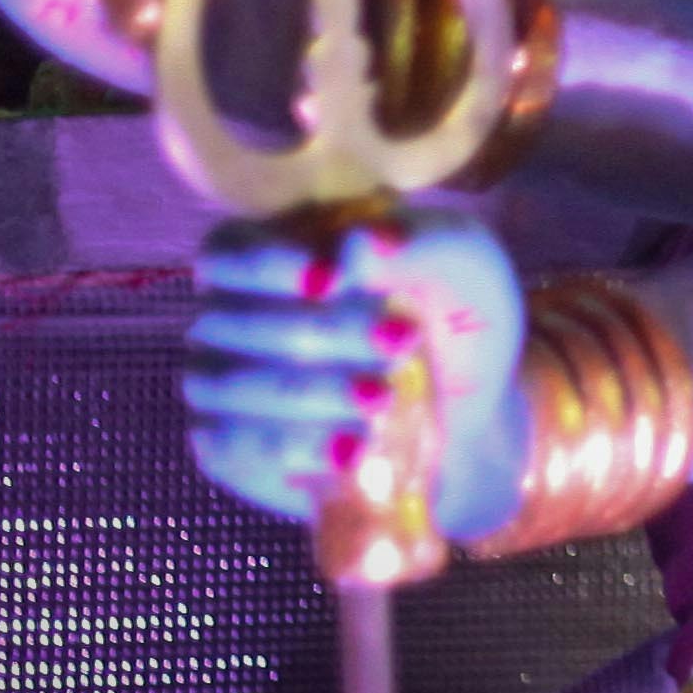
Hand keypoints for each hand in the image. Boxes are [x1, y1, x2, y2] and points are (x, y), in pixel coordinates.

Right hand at [178, 197, 528, 540]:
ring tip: (383, 399)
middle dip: (317, 333)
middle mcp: (231, 315)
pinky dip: (291, 446)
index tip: (332, 282)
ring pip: (227, 383)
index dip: (266, 265)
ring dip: (306, 392)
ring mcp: (223, 383)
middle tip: (398, 344)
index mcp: (273, 251)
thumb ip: (423, 243)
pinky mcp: (231, 447)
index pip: (227, 250)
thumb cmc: (457, 321)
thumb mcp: (465, 268)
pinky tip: (350, 450)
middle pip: (231, 318)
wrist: (469, 413)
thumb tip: (358, 241)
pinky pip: (231, 445)